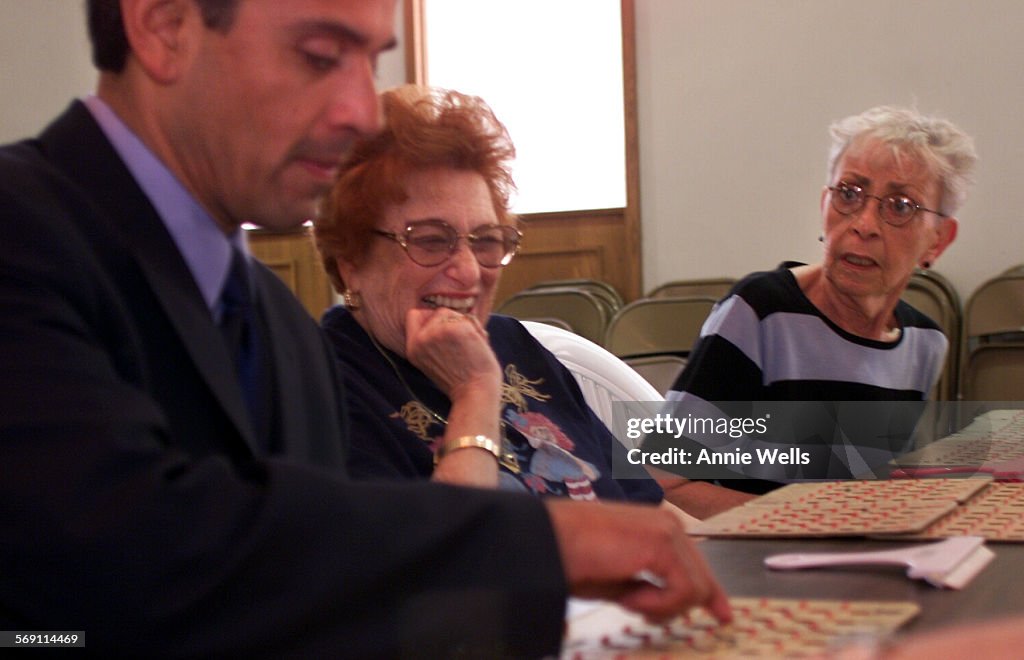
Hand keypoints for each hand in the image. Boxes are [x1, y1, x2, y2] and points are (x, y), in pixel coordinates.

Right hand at [405, 308, 500, 399]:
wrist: (475, 393)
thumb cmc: (460, 382)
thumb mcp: (432, 362)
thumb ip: (431, 341)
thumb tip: (443, 316)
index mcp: (413, 348)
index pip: (413, 315)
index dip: (429, 317)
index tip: (443, 328)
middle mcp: (420, 339)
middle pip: (436, 311)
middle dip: (451, 320)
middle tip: (461, 341)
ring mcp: (436, 332)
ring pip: (452, 313)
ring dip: (465, 325)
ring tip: (471, 345)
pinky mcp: (454, 329)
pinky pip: (468, 318)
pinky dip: (477, 329)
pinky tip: (479, 345)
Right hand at [544, 499, 731, 623]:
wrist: (548, 542)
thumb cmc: (570, 557)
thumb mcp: (619, 578)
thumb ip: (648, 586)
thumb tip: (667, 605)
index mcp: (657, 527)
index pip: (695, 562)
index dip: (711, 592)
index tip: (722, 614)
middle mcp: (668, 524)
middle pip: (702, 577)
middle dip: (686, 605)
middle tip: (667, 617)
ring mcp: (668, 531)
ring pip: (695, 588)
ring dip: (661, 606)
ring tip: (627, 600)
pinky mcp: (663, 545)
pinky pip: (683, 591)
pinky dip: (658, 604)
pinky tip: (630, 598)